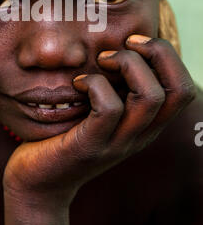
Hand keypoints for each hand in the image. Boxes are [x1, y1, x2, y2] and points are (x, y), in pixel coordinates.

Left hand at [3, 35, 195, 206]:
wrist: (40, 183)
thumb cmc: (66, 135)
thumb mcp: (98, 111)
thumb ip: (114, 88)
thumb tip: (118, 47)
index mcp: (147, 124)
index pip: (184, 89)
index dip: (167, 56)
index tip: (135, 41)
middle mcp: (141, 135)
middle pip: (179, 90)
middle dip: (157, 53)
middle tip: (124, 45)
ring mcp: (118, 143)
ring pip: (149, 96)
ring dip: (127, 64)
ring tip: (102, 60)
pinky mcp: (92, 146)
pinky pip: (110, 108)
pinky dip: (95, 83)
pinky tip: (78, 83)